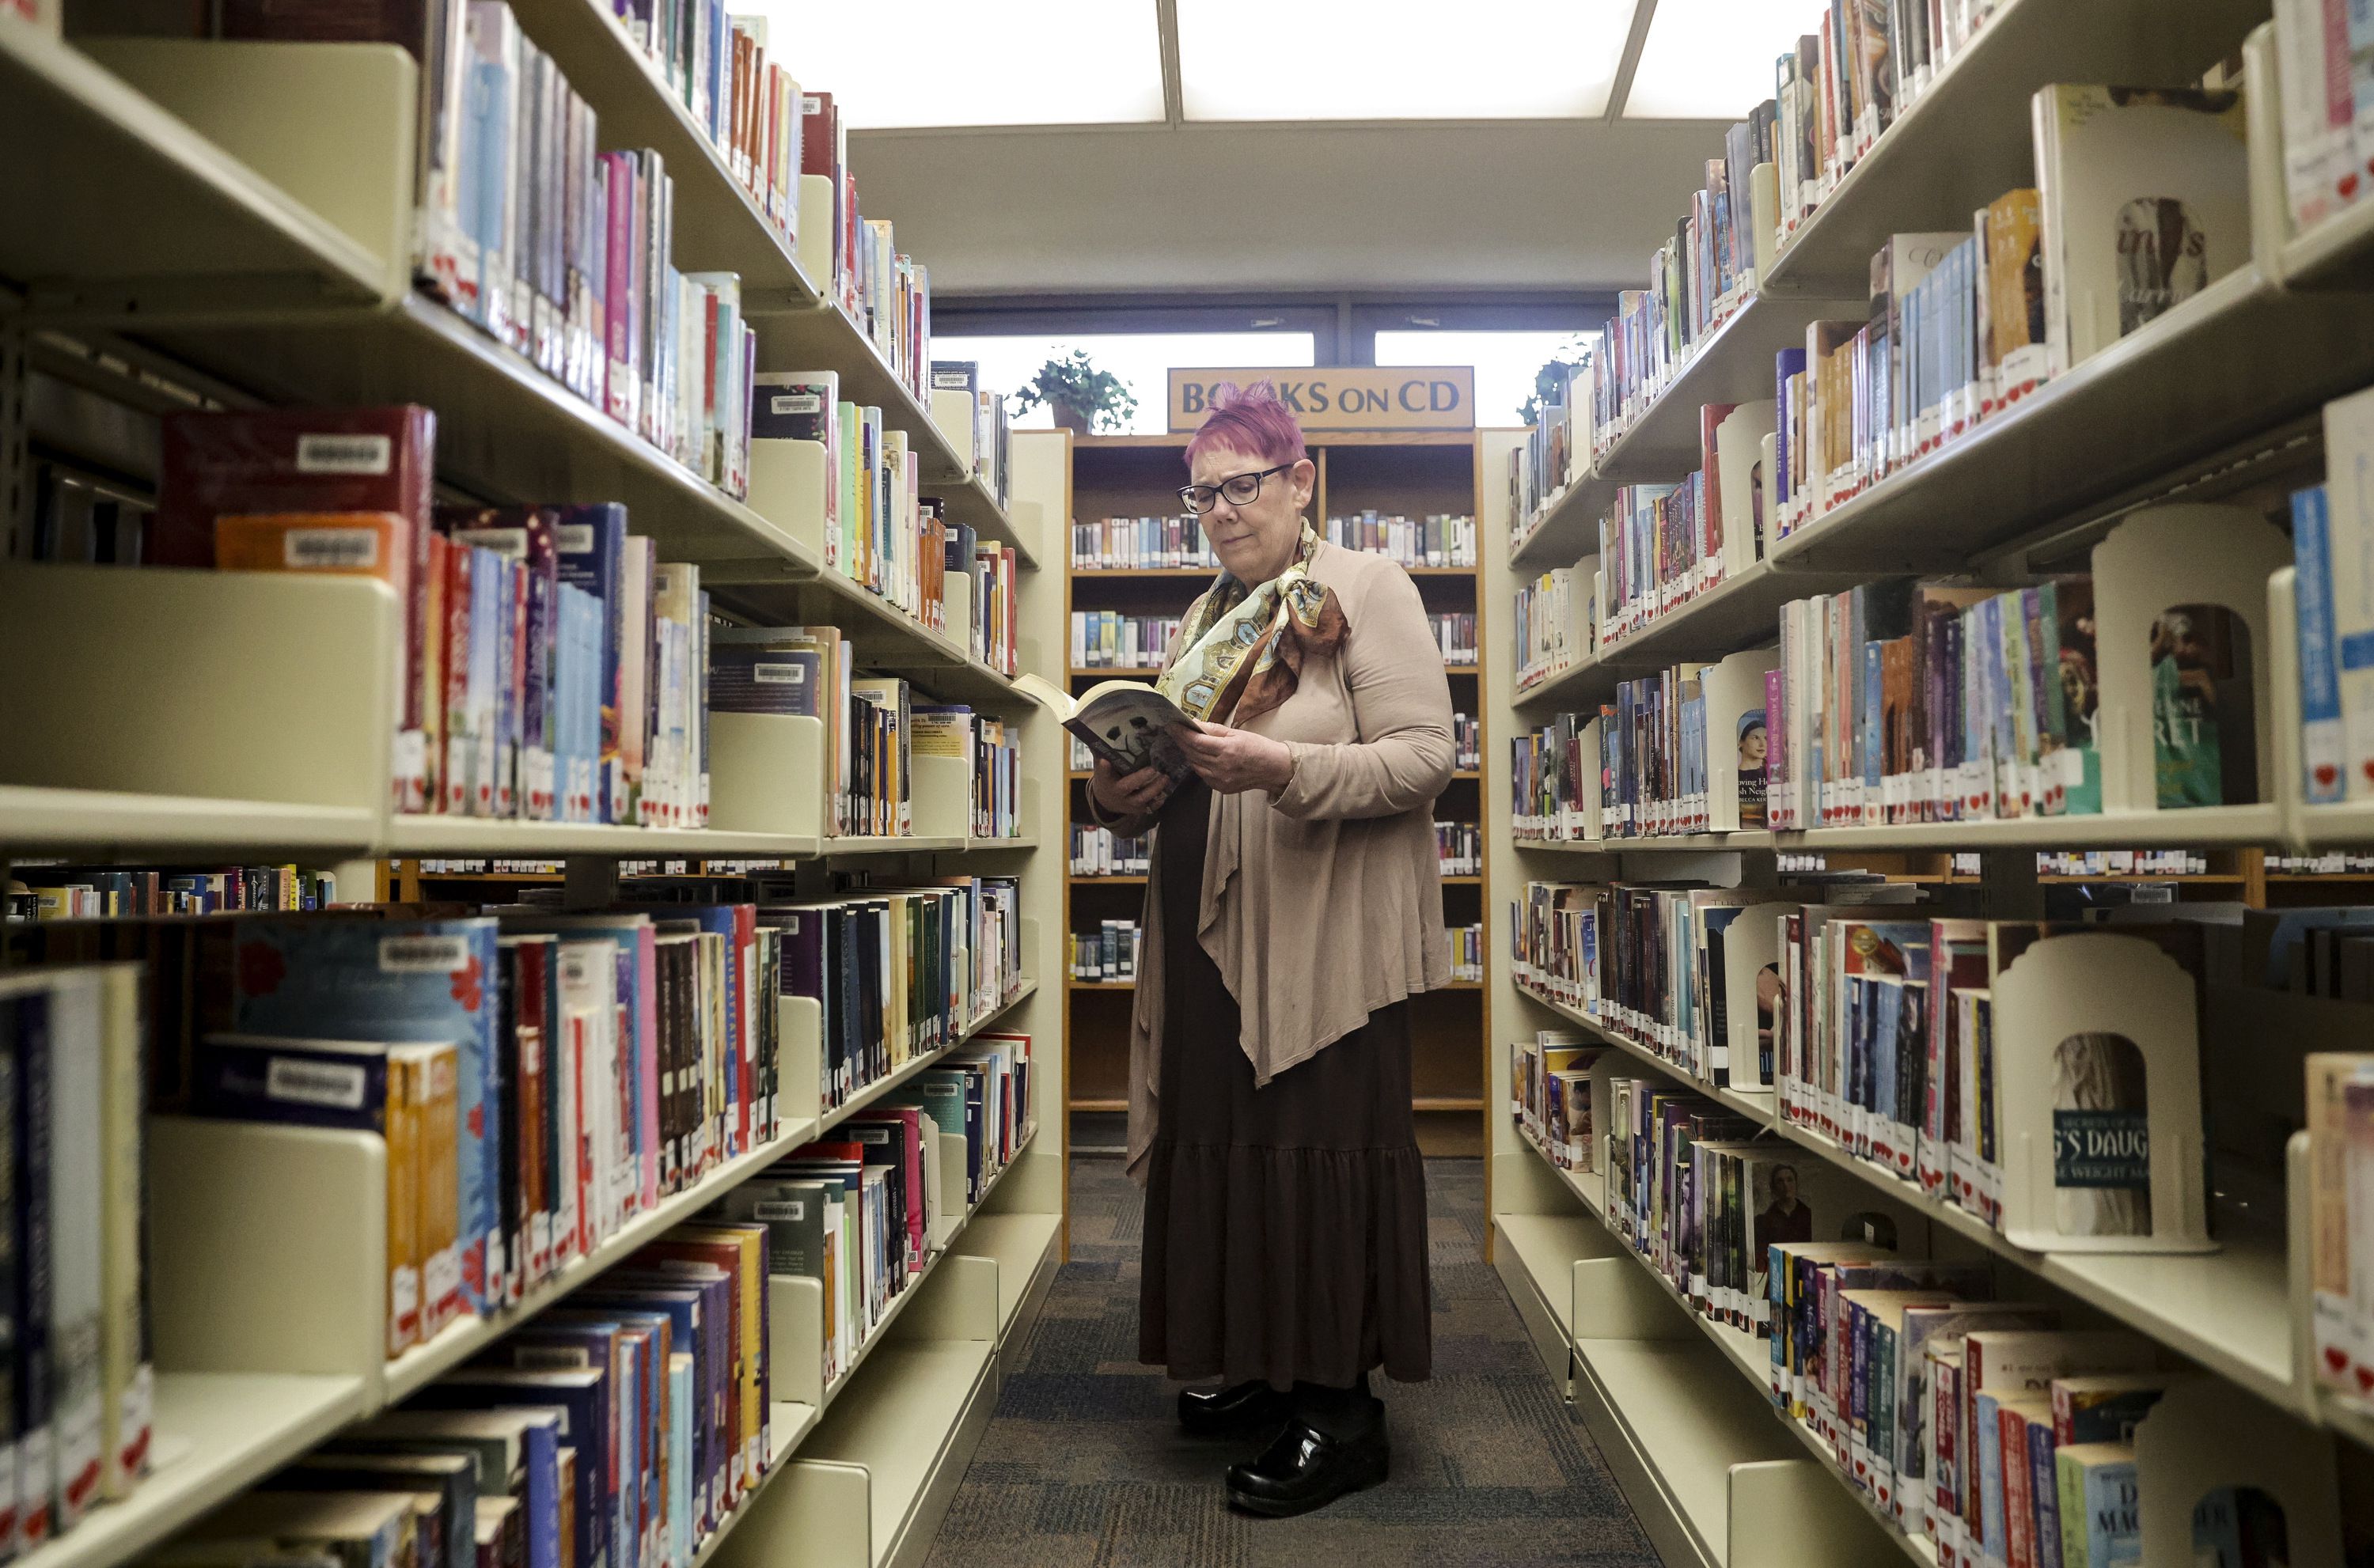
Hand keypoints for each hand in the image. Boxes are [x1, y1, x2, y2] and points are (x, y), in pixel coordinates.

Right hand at [1090, 758, 1168, 817]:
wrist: (1107, 802)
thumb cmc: (1107, 779)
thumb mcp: (1102, 769)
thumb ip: (1101, 754)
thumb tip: (1097, 735)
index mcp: (1106, 781)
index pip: (1102, 774)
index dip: (1103, 768)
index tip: (1104, 760)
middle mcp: (1116, 793)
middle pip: (1127, 786)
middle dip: (1140, 778)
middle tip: (1152, 769)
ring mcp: (1128, 803)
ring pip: (1141, 798)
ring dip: (1155, 789)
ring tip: (1165, 777)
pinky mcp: (1138, 809)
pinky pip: (1149, 807)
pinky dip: (1158, 801)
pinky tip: (1166, 793)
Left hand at [1174, 720, 1294, 795]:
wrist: (1273, 769)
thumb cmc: (1257, 747)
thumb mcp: (1236, 733)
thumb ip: (1213, 729)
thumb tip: (1194, 723)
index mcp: (1227, 750)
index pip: (1196, 741)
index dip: (1181, 732)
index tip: (1172, 725)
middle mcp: (1222, 767)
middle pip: (1192, 753)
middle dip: (1181, 740)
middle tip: (1174, 730)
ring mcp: (1220, 780)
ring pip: (1195, 765)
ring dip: (1188, 753)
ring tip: (1185, 742)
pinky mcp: (1221, 788)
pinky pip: (1202, 775)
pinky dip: (1198, 764)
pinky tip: (1199, 756)